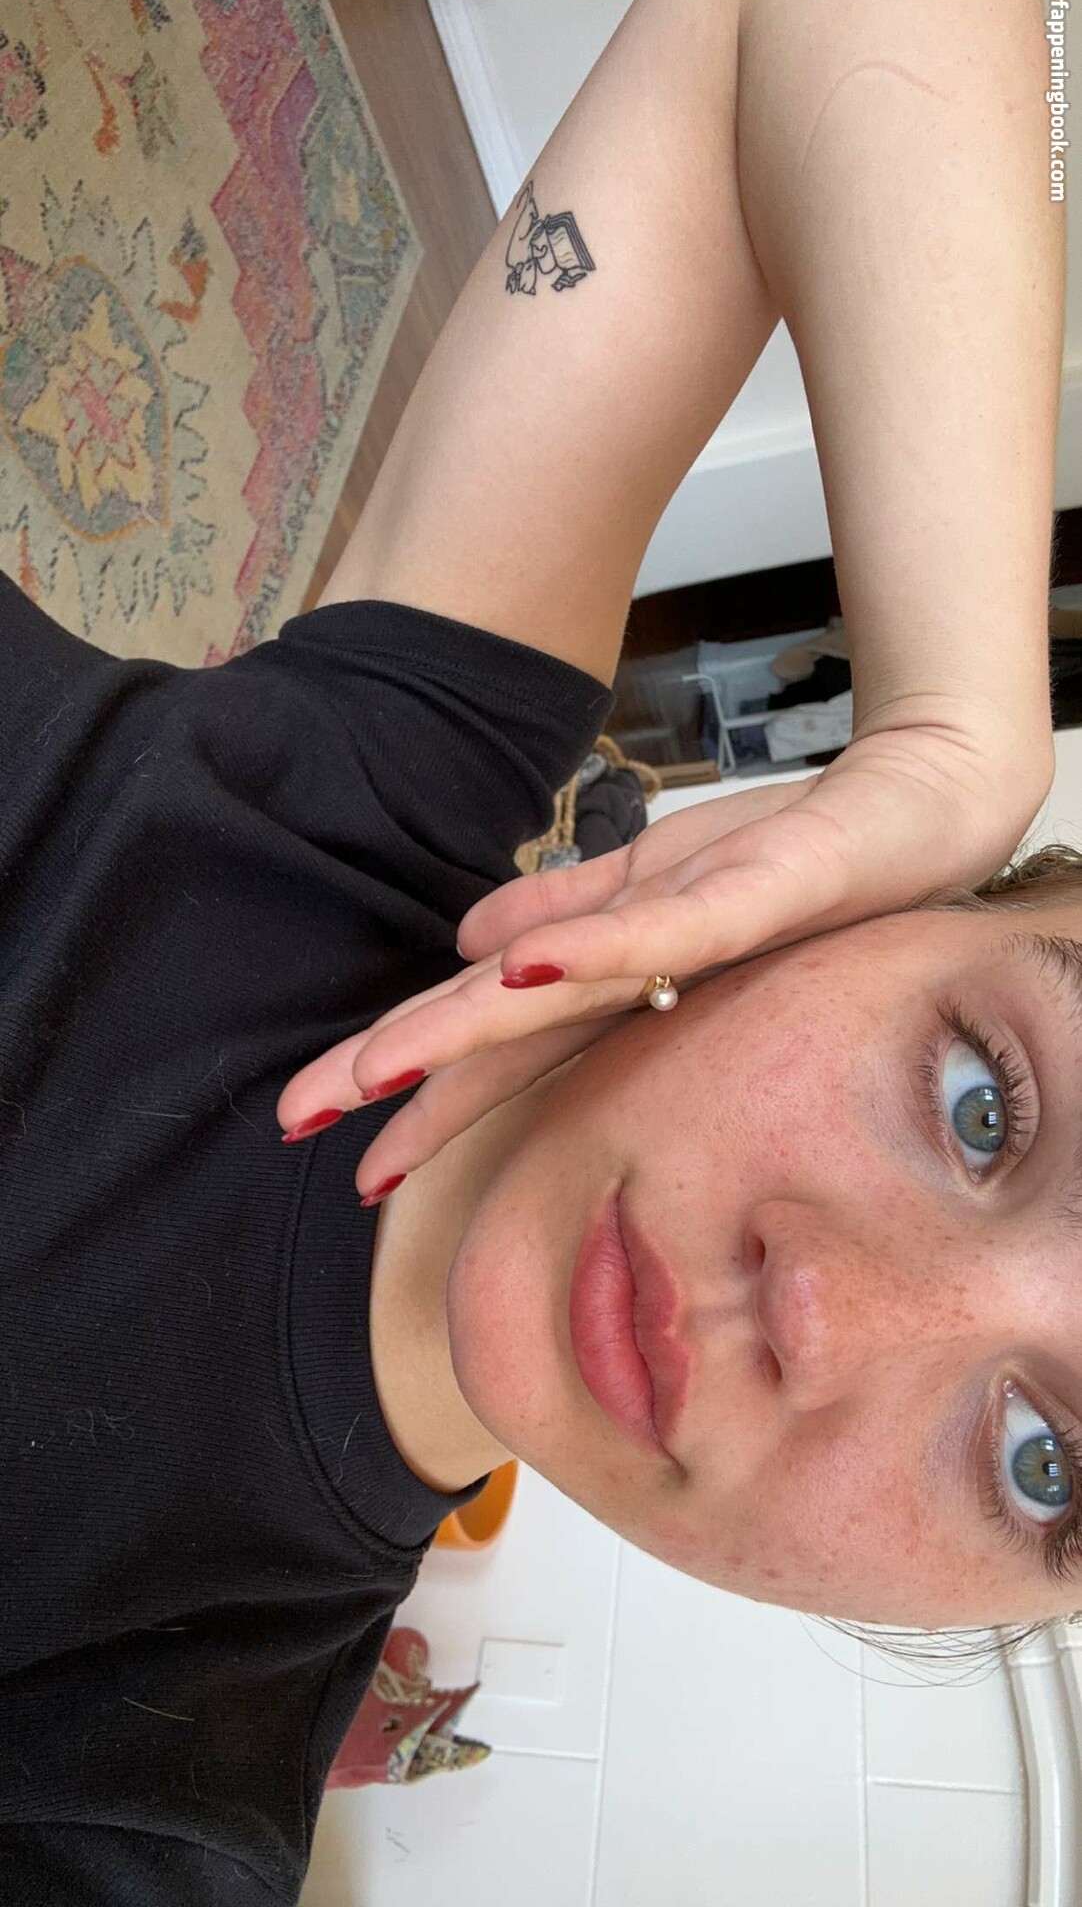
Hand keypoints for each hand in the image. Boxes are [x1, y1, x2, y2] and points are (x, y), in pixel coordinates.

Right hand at [275, 722, 1047, 1200]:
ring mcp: (685, 953)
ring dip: (463, 1036)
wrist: (914, 810)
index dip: (408, 1083)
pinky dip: (587, 952)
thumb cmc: (786, 849)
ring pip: (556, 1003)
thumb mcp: (653, 875)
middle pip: (499, 1038)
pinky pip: (658, 936)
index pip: (487, 1039)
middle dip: (398, 1080)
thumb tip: (465, 942)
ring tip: (375, 1072)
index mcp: (609, 981)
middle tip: (301, 1128)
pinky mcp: (739, 905)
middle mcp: (637, 986)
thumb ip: (561, 908)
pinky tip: (515, 968)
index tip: (326, 1132)